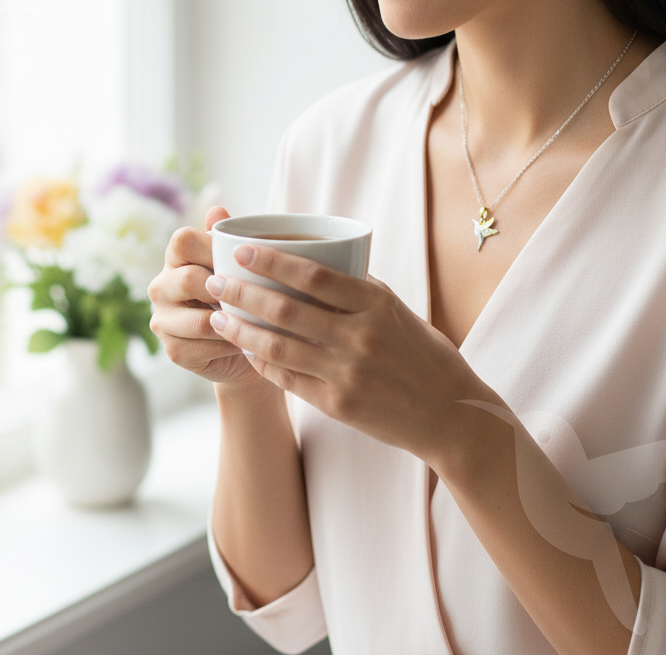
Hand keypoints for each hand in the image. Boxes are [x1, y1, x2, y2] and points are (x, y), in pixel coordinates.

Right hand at [148, 207, 272, 390]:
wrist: (245, 347)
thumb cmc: (243, 297)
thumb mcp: (241, 266)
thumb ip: (228, 240)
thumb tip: (218, 209)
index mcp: (176, 259)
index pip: (183, 240)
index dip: (211, 247)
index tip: (240, 259)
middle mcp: (161, 287)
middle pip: (188, 278)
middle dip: (225, 288)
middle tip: (252, 295)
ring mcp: (162, 320)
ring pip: (199, 319)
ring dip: (232, 322)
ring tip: (254, 321)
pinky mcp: (173, 350)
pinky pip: (204, 346)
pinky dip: (230, 345)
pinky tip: (246, 342)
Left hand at [205, 243, 497, 467]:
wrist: (450, 415)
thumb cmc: (424, 355)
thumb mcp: (397, 311)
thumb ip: (358, 291)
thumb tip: (312, 267)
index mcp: (376, 304)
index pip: (314, 274)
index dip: (272, 261)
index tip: (242, 251)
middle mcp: (360, 336)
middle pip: (286, 309)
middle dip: (243, 293)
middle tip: (215, 282)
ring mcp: (347, 372)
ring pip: (278, 346)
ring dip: (242, 330)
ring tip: (218, 318)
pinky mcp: (338, 404)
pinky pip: (288, 379)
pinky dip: (262, 363)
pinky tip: (246, 351)